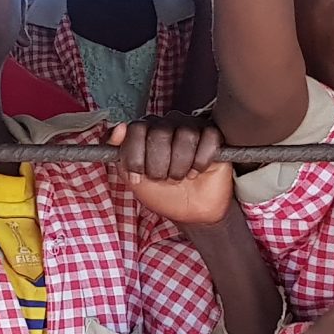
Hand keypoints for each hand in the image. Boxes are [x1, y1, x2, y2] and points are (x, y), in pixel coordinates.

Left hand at [112, 115, 232, 225]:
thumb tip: (119, 128)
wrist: (190, 211)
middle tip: (163, 178)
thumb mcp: (131, 176)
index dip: (135, 157)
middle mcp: (168, 123)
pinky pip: (209, 140)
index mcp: (146, 129)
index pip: (136, 129)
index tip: (138, 175)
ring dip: (180, 167)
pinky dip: (201, 162)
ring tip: (180, 177)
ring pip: (185, 136)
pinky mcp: (214, 136)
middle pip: (160, 133)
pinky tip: (197, 171)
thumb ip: (119, 152)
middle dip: (159, 165)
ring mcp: (192, 126)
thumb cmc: (161, 192)